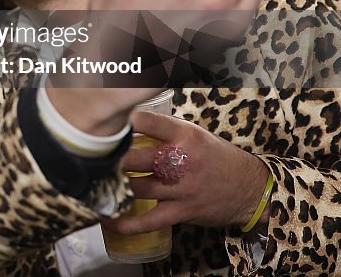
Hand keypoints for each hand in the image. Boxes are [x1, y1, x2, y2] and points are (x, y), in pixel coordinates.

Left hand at [103, 110, 271, 233]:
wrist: (250, 188)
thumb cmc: (216, 157)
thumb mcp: (194, 133)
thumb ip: (162, 129)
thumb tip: (127, 118)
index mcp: (183, 134)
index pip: (144, 121)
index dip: (120, 121)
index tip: (102, 123)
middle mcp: (180, 160)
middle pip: (133, 157)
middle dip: (110, 158)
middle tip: (90, 157)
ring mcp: (180, 187)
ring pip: (136, 187)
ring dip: (114, 186)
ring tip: (94, 182)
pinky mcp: (182, 211)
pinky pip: (150, 220)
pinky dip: (128, 222)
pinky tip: (110, 219)